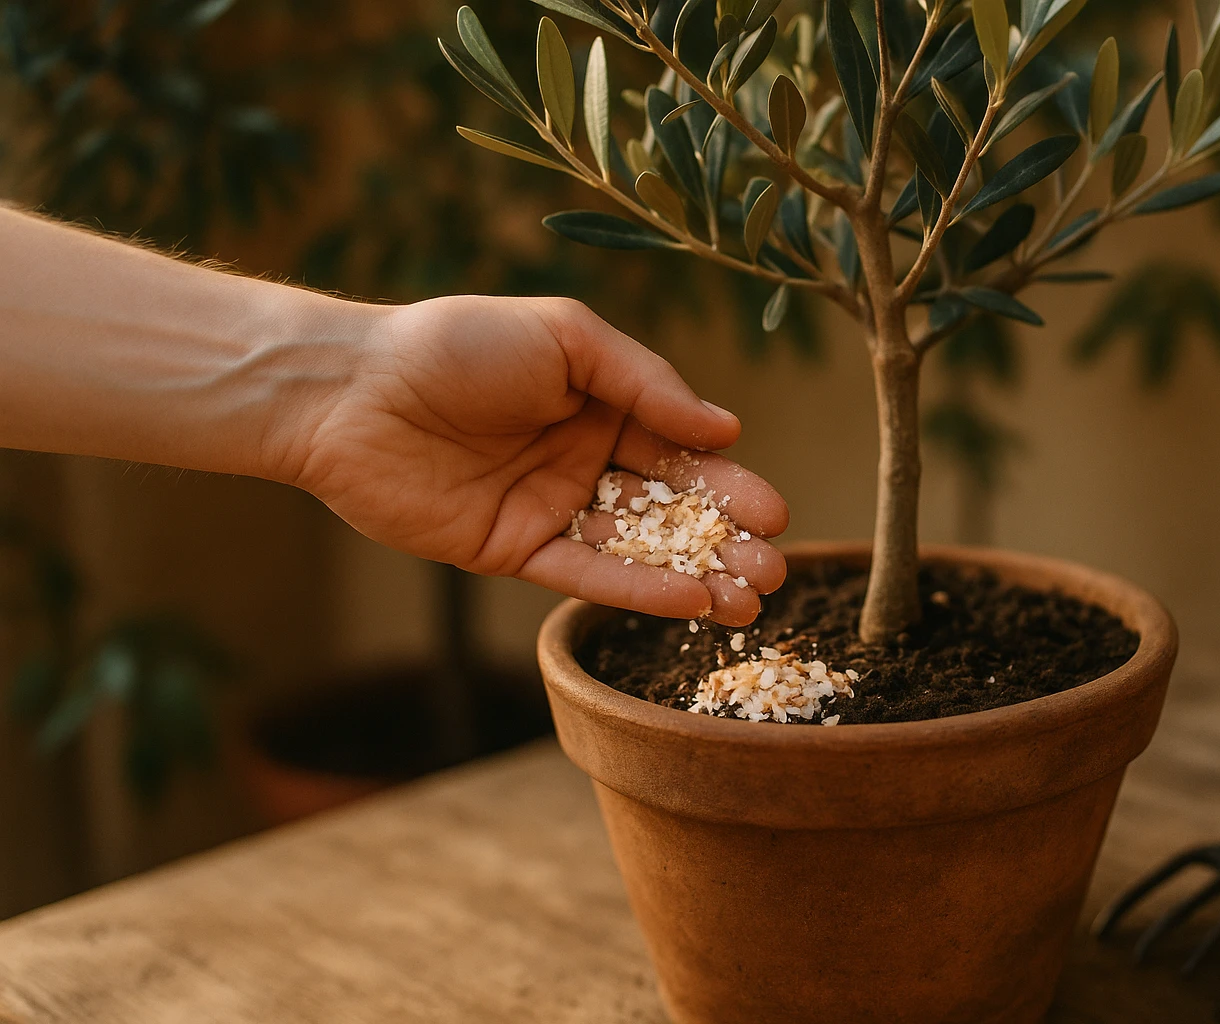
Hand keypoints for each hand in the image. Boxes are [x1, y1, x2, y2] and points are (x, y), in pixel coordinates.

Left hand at [282, 295, 787, 624]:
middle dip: (725, 541)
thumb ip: (647, 384)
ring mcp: (550, 508)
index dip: (730, 485)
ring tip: (749, 603)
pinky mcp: (513, 550)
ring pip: (637, 549)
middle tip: (776, 573)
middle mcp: (583, 459)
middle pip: (670, 508)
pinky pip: (583, 575)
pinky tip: (686, 603)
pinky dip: (635, 590)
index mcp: (602, 404)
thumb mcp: (566, 339)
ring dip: (695, 576)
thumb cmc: (459, 346)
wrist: (353, 390)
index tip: (775, 515)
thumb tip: (726, 427)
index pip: (681, 451)